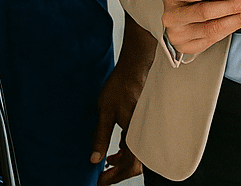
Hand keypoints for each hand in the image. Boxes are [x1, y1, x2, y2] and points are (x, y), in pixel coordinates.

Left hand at [90, 20, 154, 184]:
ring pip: (138, 156)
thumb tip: (94, 160)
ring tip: (107, 163)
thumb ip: (100, 137)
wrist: (135, 65)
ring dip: (123, 163)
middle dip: (119, 174)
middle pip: (136, 164)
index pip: (128, 164)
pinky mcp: (145, 123)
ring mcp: (146, 127)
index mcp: (134, 131)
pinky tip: (117, 150)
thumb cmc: (120, 85)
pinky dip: (128, 152)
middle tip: (103, 177)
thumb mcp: (104, 111)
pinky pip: (139, 145)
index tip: (99, 183)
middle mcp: (144, 131)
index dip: (113, 177)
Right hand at [161, 0, 240, 54]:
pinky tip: (240, 22)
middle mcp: (171, 15)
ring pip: (211, 29)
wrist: (176, 15)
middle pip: (204, 12)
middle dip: (230, 7)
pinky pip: (212, 39)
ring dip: (235, 20)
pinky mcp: (186, 46)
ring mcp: (177, 33)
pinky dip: (230, 29)